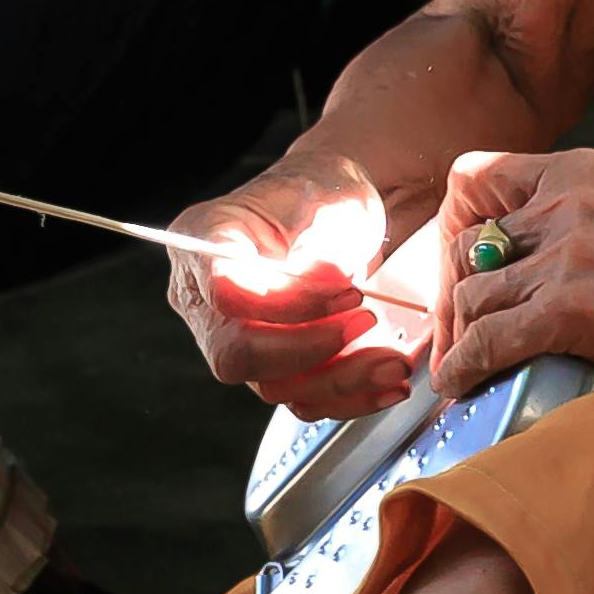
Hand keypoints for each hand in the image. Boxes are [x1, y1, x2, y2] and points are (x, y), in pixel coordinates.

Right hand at [163, 163, 423, 417]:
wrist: (337, 215)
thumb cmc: (322, 194)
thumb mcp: (330, 199)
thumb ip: (323, 242)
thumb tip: (328, 282)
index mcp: (203, 241)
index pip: (225, 293)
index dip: (287, 305)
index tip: (348, 294)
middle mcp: (206, 299)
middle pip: (234, 354)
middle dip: (309, 351)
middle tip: (365, 322)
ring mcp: (236, 338)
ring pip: (272, 385)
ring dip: (339, 380)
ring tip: (390, 359)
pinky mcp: (272, 365)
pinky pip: (301, 399)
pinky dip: (350, 397)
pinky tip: (387, 380)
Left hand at [427, 146, 593, 399]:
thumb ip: (558, 229)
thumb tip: (483, 270)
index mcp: (580, 174)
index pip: (476, 177)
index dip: (457, 224)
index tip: (463, 268)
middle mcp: (569, 203)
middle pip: (465, 245)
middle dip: (454, 296)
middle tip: (462, 335)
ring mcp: (569, 254)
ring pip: (470, 296)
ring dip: (461, 338)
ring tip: (467, 367)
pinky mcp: (571, 308)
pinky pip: (486, 340)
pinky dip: (465, 368)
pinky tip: (462, 385)